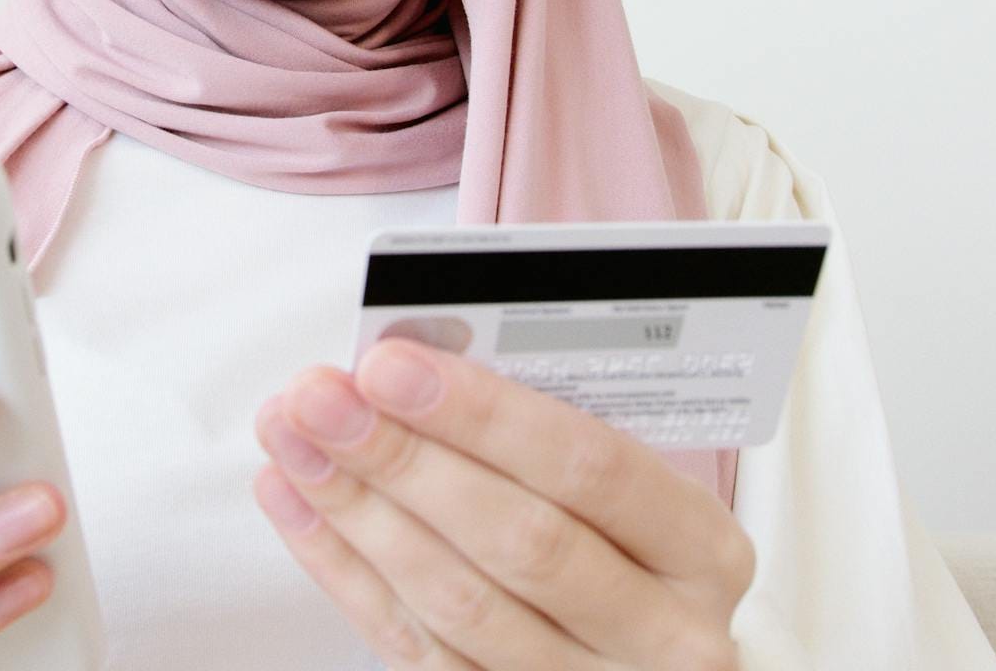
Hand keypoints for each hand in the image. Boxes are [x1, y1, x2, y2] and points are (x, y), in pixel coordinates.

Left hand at [251, 338, 753, 669]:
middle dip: (406, 461)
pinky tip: (299, 507)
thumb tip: (418, 354)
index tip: (390, 363)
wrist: (637, 650)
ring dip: (359, 514)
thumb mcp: (625, 475)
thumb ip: (545, 423)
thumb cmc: (623, 535)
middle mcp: (664, 632)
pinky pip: (417, 650)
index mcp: (702, 546)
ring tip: (293, 442)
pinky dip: (345, 573)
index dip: (485, 416)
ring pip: (459, 604)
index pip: (593, 467)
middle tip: (320, 399)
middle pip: (522, 542)